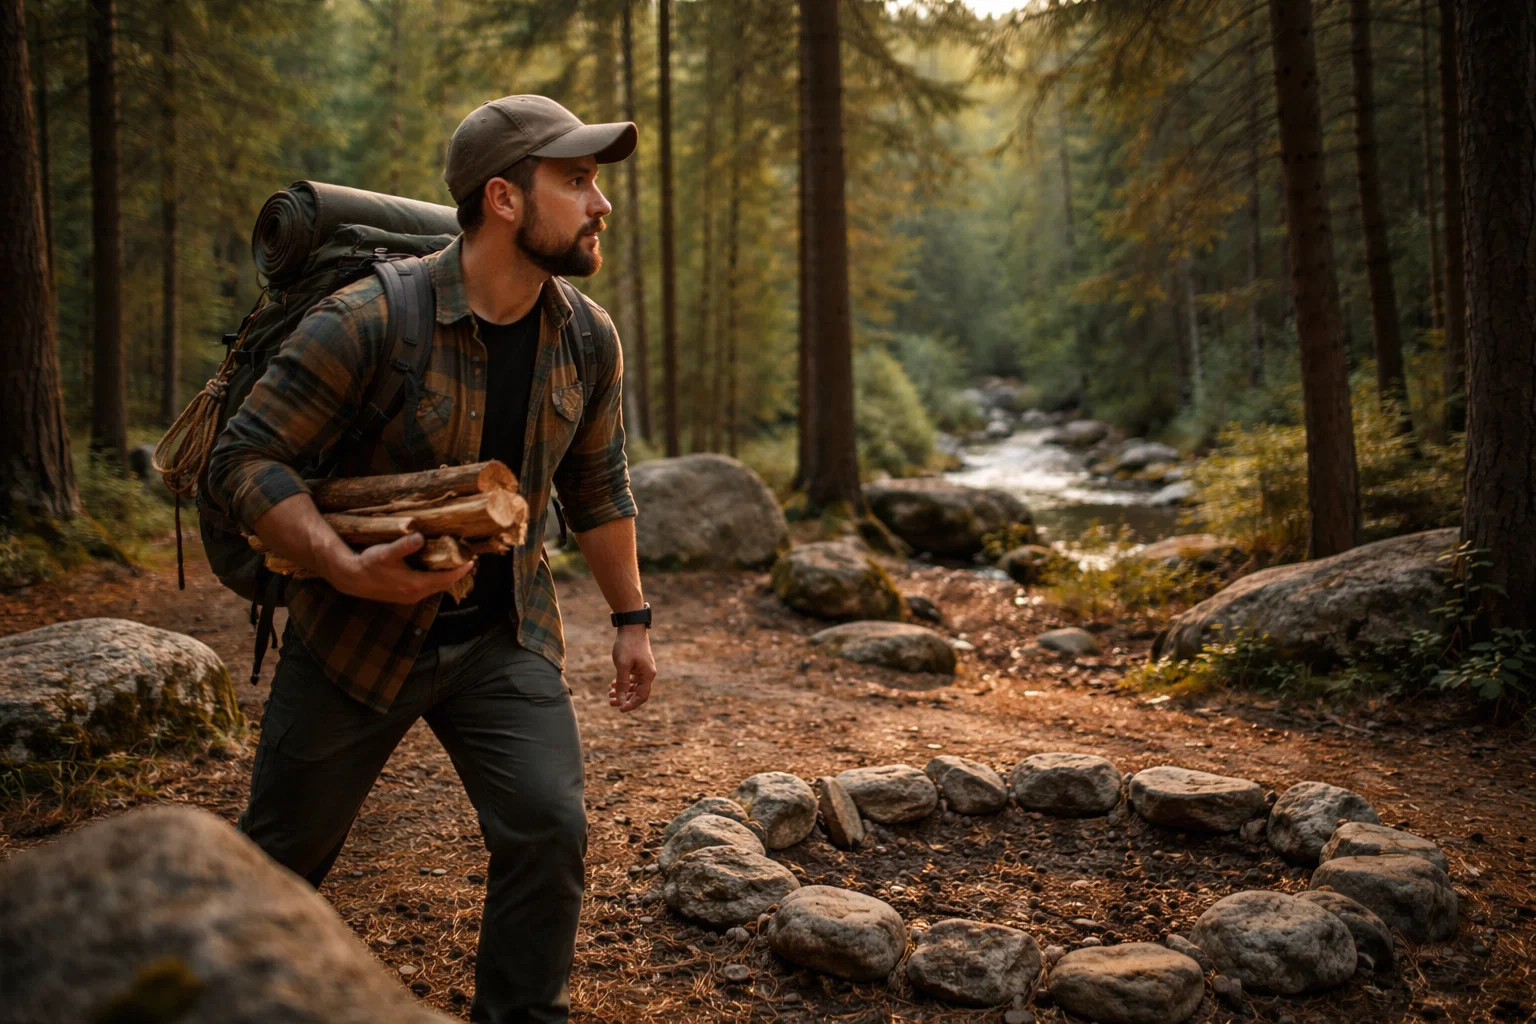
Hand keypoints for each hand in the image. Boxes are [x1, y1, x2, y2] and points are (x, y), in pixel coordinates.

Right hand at [324, 533, 474, 604]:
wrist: (351, 578)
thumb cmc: (368, 564)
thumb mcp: (386, 552)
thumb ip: (404, 545)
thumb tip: (420, 537)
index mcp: (415, 585)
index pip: (446, 579)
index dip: (461, 570)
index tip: (472, 560)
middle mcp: (415, 594)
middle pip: (443, 584)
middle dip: (456, 572)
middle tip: (467, 559)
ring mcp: (410, 597)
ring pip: (435, 587)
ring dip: (445, 576)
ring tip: (455, 563)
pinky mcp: (404, 596)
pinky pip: (427, 588)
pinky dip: (435, 579)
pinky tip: (435, 569)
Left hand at [609, 624, 655, 712]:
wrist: (631, 627)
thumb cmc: (627, 645)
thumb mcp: (622, 665)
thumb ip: (622, 684)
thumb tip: (621, 700)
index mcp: (648, 675)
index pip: (642, 696)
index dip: (631, 704)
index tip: (620, 709)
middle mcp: (648, 673)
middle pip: (638, 693)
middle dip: (625, 699)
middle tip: (611, 702)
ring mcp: (643, 669)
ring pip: (634, 686)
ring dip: (623, 691)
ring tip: (609, 694)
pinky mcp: (638, 664)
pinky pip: (632, 679)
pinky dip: (623, 683)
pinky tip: (613, 684)